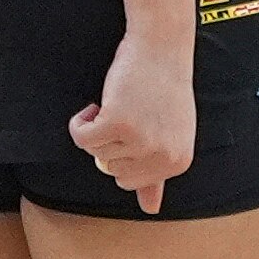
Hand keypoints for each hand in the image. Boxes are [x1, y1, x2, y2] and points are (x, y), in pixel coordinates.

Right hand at [68, 30, 196, 214]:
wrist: (162, 48)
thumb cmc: (165, 89)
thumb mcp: (171, 134)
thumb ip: (158, 173)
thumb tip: (150, 209)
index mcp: (178, 163)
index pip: (130, 182)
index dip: (123, 153)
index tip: (138, 128)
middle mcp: (163, 157)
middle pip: (111, 170)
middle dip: (111, 142)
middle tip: (129, 113)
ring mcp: (141, 142)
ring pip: (96, 153)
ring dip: (98, 127)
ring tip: (120, 104)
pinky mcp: (117, 123)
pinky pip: (81, 137)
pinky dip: (80, 121)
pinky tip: (98, 103)